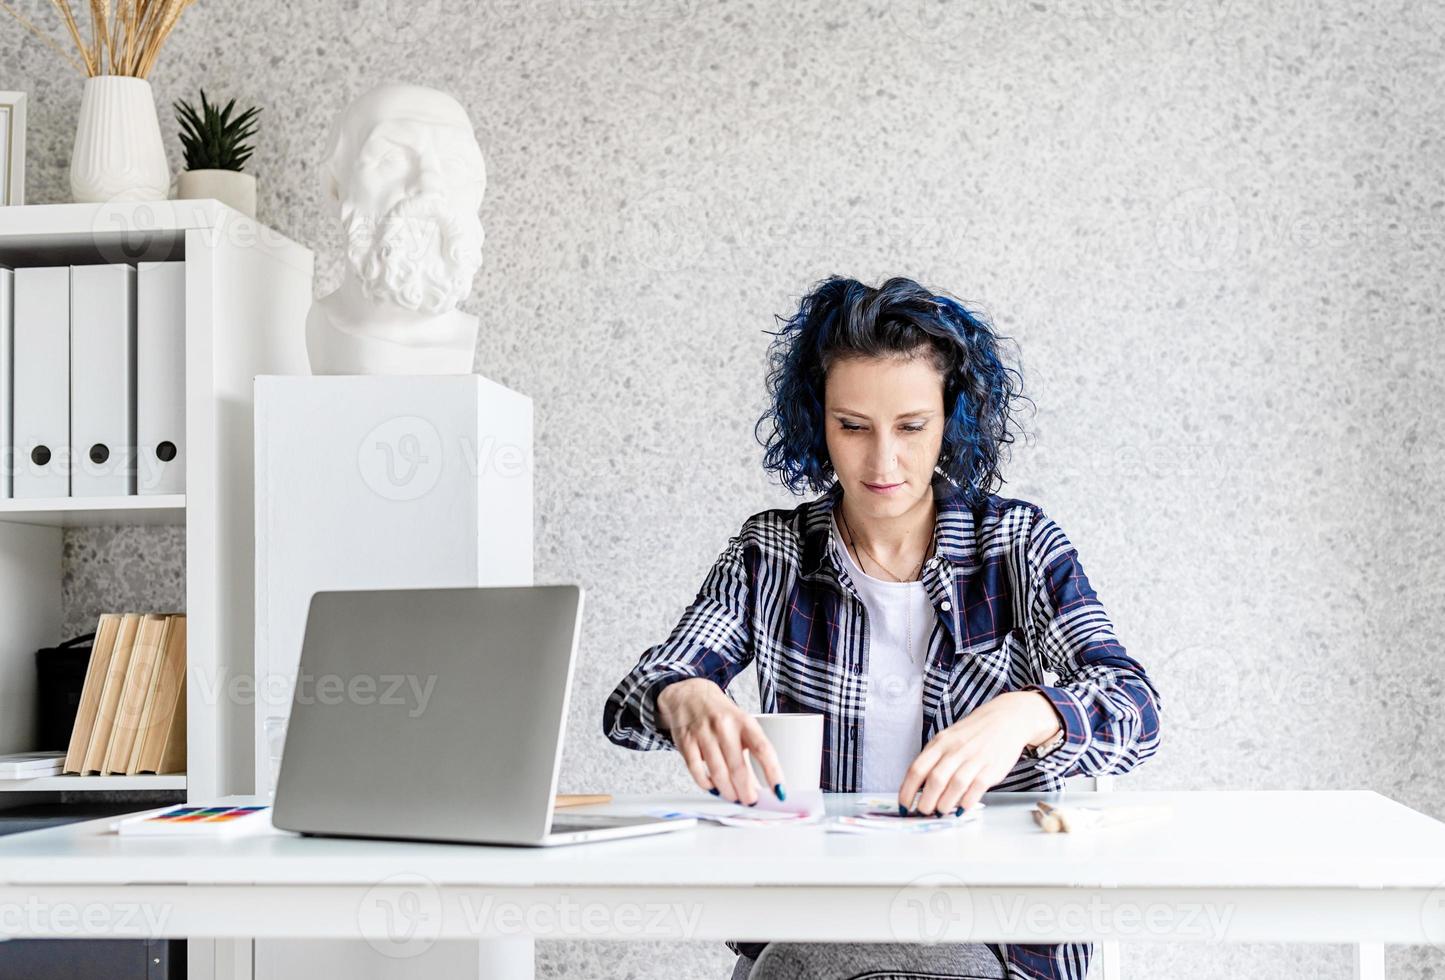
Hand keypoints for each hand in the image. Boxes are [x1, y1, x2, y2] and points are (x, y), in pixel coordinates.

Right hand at [656, 678, 785, 805]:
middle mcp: (725, 726)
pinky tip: (712, 786)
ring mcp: (704, 733)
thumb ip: (750, 755)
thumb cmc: (720, 715)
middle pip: (738, 767)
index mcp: (745, 722)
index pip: (763, 750)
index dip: (773, 773)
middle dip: (746, 791)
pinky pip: (696, 770)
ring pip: (717, 772)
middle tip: (750, 801)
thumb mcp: (741, 727)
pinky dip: (706, 784)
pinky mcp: (686, 740)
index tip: (779, 791)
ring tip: (733, 797)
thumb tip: (759, 786)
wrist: (690, 695)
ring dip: (727, 791)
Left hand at [898, 691, 1062, 814]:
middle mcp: (955, 750)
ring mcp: (974, 758)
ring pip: (954, 786)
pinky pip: (976, 788)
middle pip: (935, 780)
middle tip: (923, 813)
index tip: (903, 806)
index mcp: (940, 743)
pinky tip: (961, 808)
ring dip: (944, 804)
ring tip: (940, 812)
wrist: (1006, 719)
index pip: (917, 769)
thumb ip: (934, 759)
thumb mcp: (947, 739)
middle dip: (925, 802)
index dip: (907, 791)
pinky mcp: (992, 768)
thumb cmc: (973, 733)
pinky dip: (966, 802)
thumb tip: (917, 788)